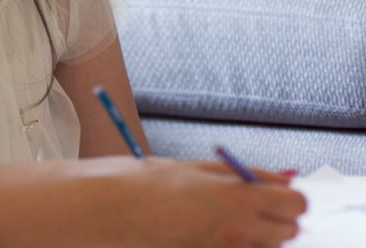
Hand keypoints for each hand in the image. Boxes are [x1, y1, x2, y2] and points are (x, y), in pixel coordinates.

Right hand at [96, 157, 305, 247]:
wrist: (113, 213)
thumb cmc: (149, 184)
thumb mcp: (196, 169)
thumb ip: (241, 174)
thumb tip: (284, 178)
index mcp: (238, 198)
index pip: (295, 202)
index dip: (288, 197)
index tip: (274, 192)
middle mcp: (240, 230)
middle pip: (289, 231)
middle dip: (278, 219)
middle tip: (251, 207)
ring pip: (268, 247)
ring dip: (258, 235)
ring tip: (223, 221)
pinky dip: (236, 244)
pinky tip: (208, 234)